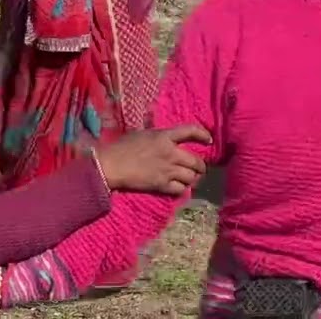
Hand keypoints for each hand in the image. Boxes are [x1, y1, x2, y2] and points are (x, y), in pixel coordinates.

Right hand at [94, 125, 211, 194]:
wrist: (111, 165)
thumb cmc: (122, 146)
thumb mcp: (142, 133)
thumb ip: (158, 136)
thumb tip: (166, 135)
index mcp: (164, 137)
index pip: (191, 131)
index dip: (203, 135)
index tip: (208, 140)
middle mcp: (170, 153)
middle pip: (196, 161)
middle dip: (200, 166)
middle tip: (199, 168)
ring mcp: (167, 171)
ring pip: (191, 177)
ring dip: (192, 178)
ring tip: (190, 179)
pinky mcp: (161, 185)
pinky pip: (180, 189)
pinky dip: (182, 189)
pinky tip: (179, 188)